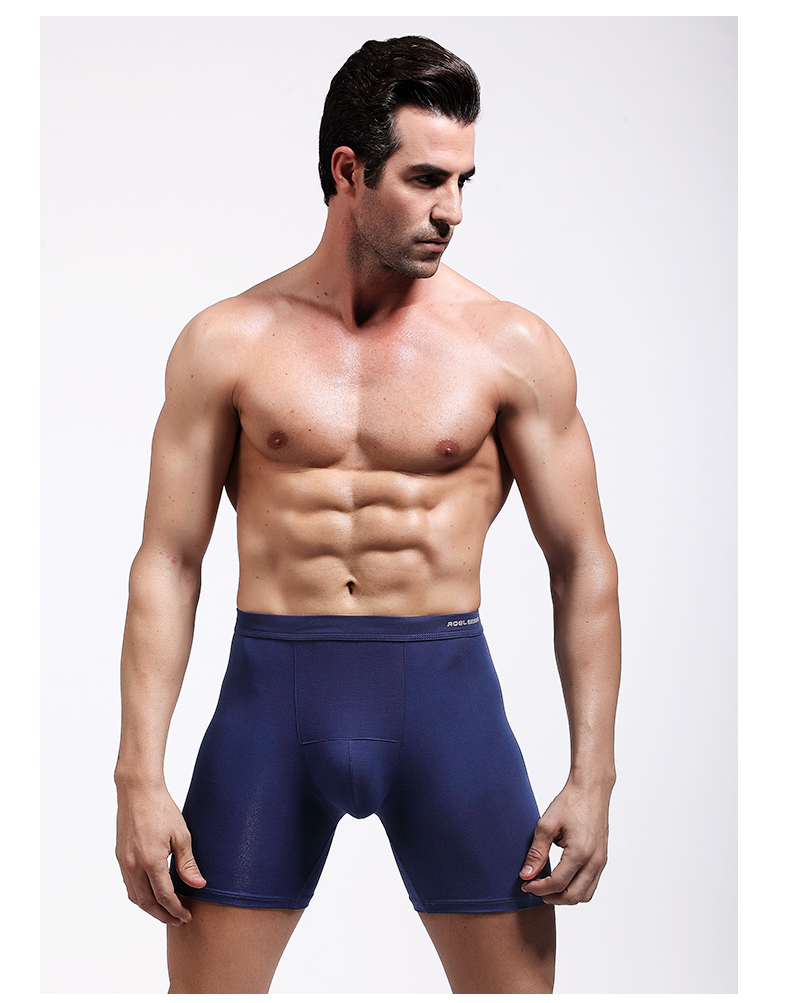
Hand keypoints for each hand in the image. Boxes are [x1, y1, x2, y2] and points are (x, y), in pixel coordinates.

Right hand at [116, 781, 205, 924]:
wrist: (138, 791)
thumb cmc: (162, 809)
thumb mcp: (181, 835)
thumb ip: (188, 863)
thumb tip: (198, 886)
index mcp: (150, 861)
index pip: (164, 896)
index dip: (176, 909)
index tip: (187, 916)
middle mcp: (133, 865)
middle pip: (147, 902)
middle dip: (163, 915)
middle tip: (178, 920)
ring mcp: (124, 862)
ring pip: (135, 896)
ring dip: (150, 908)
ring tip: (166, 912)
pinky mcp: (120, 857)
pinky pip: (128, 885)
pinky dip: (140, 895)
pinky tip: (151, 894)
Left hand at [519, 779, 610, 904]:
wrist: (591, 789)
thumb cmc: (570, 802)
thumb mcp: (546, 825)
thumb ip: (536, 852)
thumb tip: (526, 874)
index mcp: (580, 852)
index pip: (557, 883)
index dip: (538, 887)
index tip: (525, 884)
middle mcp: (594, 861)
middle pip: (572, 896)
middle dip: (551, 897)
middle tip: (533, 888)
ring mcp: (601, 861)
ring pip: (584, 895)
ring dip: (564, 896)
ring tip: (546, 886)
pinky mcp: (602, 859)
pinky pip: (590, 884)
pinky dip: (575, 888)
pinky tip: (561, 878)